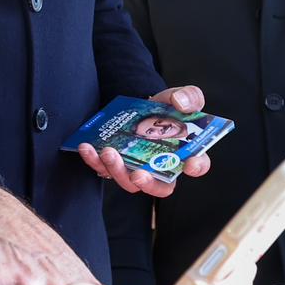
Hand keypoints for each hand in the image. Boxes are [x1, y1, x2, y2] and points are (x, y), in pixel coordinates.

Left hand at [74, 85, 212, 195]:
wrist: (138, 106)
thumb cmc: (165, 107)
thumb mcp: (179, 97)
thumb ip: (189, 97)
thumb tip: (181, 102)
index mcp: (185, 153)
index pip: (197, 165)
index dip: (196, 167)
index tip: (190, 164)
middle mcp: (161, 168)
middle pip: (160, 187)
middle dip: (148, 184)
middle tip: (139, 174)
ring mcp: (137, 169)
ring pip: (128, 182)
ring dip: (117, 171)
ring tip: (109, 152)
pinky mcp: (115, 166)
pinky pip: (104, 170)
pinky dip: (94, 161)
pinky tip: (87, 148)